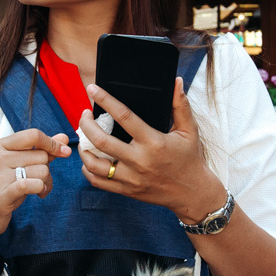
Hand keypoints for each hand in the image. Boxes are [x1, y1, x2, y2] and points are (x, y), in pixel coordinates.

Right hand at [0, 129, 72, 252]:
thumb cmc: (2, 187)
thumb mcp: (19, 164)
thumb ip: (41, 150)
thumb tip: (63, 138)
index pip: (33, 135)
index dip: (52, 143)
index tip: (64, 152)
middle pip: (41, 155)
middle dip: (47, 169)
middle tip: (41, 180)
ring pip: (42, 170)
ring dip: (46, 182)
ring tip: (38, 190)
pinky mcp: (1, 195)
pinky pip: (33, 184)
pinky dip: (41, 188)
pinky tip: (39, 193)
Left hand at [77, 78, 223, 225]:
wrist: (192, 193)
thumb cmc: (190, 158)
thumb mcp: (189, 130)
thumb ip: (180, 105)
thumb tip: (176, 81)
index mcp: (153, 142)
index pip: (124, 116)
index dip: (105, 100)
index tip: (92, 89)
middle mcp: (139, 161)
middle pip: (101, 141)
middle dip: (86, 124)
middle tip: (84, 115)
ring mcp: (131, 178)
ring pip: (94, 164)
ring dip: (83, 149)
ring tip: (82, 138)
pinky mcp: (126, 190)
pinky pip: (98, 181)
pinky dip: (87, 170)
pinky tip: (89, 159)